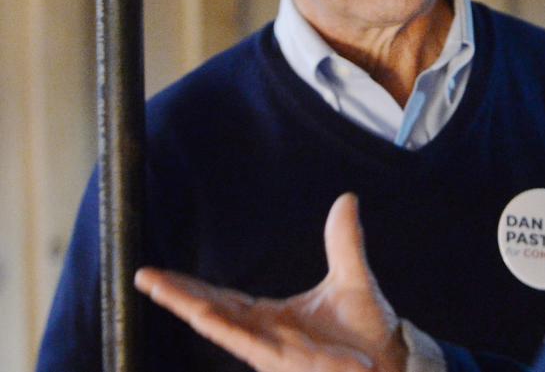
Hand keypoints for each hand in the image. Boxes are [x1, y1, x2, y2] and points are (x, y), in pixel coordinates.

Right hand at [135, 193, 406, 371]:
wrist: (390, 363)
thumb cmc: (368, 333)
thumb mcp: (353, 279)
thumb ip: (344, 242)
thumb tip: (347, 199)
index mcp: (272, 318)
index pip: (223, 300)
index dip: (191, 287)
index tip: (159, 273)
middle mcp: (264, 335)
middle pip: (210, 310)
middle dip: (176, 293)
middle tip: (144, 275)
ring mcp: (270, 349)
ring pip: (220, 325)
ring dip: (188, 306)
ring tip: (157, 285)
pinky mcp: (282, 359)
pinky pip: (246, 341)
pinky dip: (222, 326)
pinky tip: (201, 312)